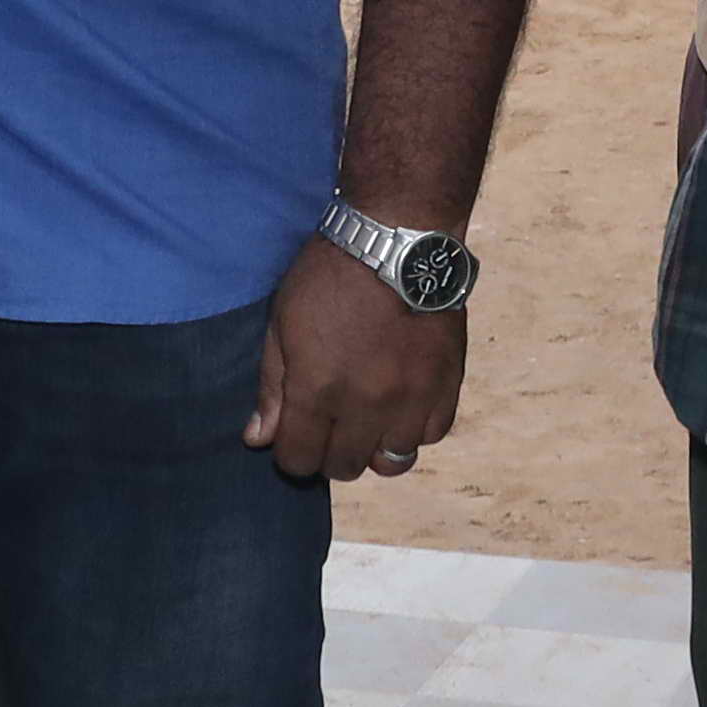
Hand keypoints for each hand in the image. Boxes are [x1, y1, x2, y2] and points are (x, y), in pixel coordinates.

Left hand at [244, 234, 467, 484]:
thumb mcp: (282, 323)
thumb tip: (259, 439)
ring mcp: (412, 399)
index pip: (298, 461)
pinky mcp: (447, 386)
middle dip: (330, 452)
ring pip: (392, 460)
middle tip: (331, 422)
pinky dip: (413, 427)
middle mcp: (366, 406)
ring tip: (369, 417)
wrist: (398, 239)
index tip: (295, 432)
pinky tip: (402, 403)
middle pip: (344, 467)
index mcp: (317, 390)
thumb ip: (271, 386)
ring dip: (375, 445)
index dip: (291, 452)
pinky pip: (430, 434)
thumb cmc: (330, 275)